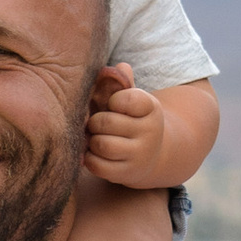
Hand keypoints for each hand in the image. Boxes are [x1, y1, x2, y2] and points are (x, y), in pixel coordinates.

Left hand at [84, 67, 169, 187]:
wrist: (151, 155)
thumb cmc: (132, 121)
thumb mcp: (133, 101)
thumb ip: (122, 83)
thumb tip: (118, 67)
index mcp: (151, 108)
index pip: (127, 98)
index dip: (113, 101)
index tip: (114, 105)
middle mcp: (150, 132)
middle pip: (107, 122)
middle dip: (95, 122)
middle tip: (95, 123)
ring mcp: (140, 155)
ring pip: (102, 144)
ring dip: (91, 140)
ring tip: (95, 137)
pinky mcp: (127, 173)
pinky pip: (97, 165)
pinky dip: (89, 158)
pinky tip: (94, 153)